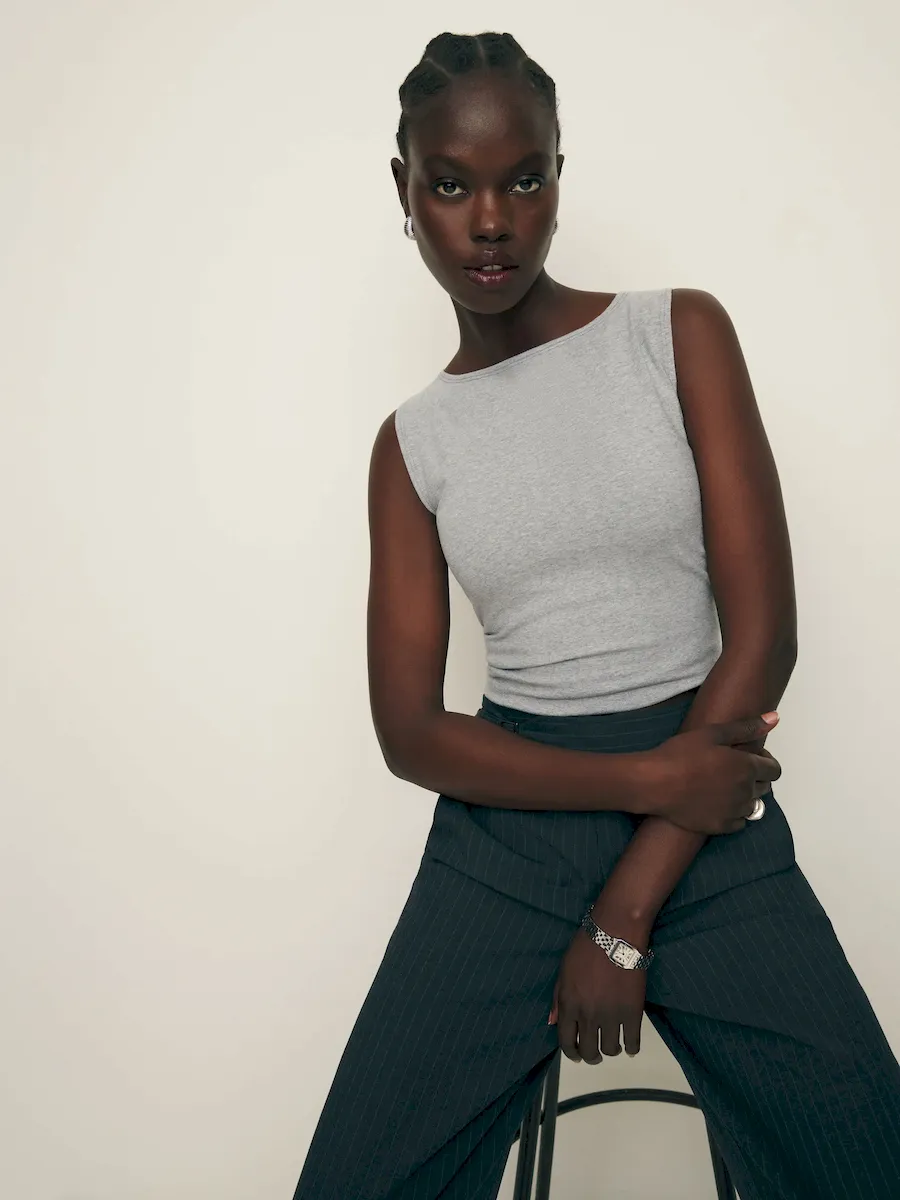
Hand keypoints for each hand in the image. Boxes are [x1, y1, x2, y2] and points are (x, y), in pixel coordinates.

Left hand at [548, 909, 650, 1062]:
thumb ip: (557, 999)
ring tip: (613, 1046)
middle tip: (595, 1054)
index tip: (577, 1056)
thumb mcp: (563, 971)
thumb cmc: (585, 947)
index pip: (566, 1041)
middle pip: (589, 1051)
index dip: (571, 1053)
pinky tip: (630, 1045)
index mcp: (568, 1004)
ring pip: (610, 1050)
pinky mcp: (633, 1013)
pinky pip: (633, 1042)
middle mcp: (588, 1015)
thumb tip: (552, 1022)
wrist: (615, 933)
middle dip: (591, 1057)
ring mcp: (612, 1016)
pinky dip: (631, 1047)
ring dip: (611, 1051)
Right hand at [640, 713, 781, 834]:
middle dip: (755, 778)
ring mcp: (734, 812)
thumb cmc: (681, 754)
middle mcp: (746, 792)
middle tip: (732, 769)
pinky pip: (739, 823)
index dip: (765, 761)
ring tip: (724, 786)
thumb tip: (775, 718)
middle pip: (764, 788)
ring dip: (745, 797)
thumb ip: (747, 727)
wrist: (655, 783)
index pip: (775, 770)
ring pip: (753, 807)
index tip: (749, 756)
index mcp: (747, 768)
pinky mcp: (720, 826)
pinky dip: (734, 814)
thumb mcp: (713, 733)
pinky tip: (718, 803)